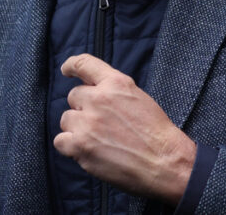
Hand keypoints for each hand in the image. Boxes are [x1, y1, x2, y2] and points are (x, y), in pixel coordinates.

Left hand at [52, 53, 196, 204]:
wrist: (164, 162)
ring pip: (66, 120)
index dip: (72, 66)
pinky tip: (87, 151)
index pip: (84, 64)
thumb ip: (114, 92)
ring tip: (98, 140)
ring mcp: (87, 122)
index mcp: (116, 83)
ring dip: (77, 129)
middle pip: (74, 97)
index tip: (66, 70)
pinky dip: (70, 147)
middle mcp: (98, 98)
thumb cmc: (156, 133)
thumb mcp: (138, 98)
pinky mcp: (80, 145)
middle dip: (83, 109)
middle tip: (100, 124)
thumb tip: (95, 94)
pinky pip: (60, 141)